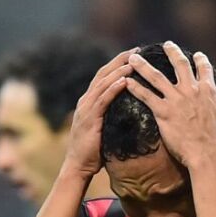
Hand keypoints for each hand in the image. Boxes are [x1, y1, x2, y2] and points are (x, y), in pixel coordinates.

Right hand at [62, 48, 135, 178]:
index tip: (134, 54)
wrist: (78, 166)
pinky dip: (113, 89)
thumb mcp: (105, 128)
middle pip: (104, 74)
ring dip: (119, 71)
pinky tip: (124, 81)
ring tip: (134, 62)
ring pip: (103, 84)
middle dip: (120, 60)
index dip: (118, 63)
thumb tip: (130, 110)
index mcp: (90, 101)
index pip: (105, 76)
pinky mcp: (89, 119)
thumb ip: (112, 115)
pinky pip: (102, 100)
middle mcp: (86, 100)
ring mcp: (86, 109)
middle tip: (137, 50)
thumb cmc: (94, 151)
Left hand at [125, 41, 215, 167]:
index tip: (197, 54)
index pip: (204, 68)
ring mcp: (176, 99)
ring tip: (133, 58)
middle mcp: (191, 90)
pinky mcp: (163, 112)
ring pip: (156, 77)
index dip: (200, 60)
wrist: (207, 153)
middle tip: (166, 44)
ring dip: (143, 66)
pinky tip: (126, 82)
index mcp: (208, 90)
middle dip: (172, 52)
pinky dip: (135, 88)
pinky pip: (146, 96)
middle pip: (180, 64)